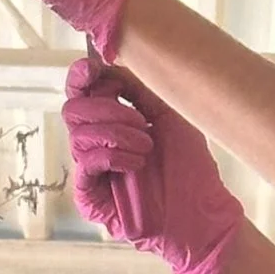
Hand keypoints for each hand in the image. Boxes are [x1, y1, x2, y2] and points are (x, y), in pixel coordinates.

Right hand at [63, 55, 243, 273]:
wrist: (201, 211)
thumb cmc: (188, 164)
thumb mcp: (167, 115)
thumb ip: (139, 87)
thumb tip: (111, 63)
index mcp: (109, 120)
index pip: (81, 92)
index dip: (81, 76)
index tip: (93, 68)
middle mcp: (95, 143)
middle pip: (73, 109)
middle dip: (107, 108)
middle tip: (140, 121)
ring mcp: (91, 170)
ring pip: (78, 135)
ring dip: (116, 133)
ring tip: (146, 145)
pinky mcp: (90, 196)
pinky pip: (85, 165)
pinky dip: (112, 156)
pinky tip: (137, 162)